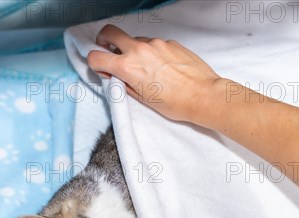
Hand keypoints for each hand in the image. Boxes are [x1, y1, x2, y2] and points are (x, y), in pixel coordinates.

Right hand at [87, 24, 220, 123]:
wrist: (203, 96)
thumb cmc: (176, 103)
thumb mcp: (142, 99)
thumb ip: (124, 84)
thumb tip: (115, 76)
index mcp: (128, 66)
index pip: (96, 56)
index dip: (95, 64)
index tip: (102, 69)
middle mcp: (139, 50)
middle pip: (110, 32)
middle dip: (104, 40)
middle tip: (109, 51)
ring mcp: (156, 43)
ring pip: (135, 40)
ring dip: (133, 50)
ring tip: (146, 69)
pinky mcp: (170, 42)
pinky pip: (154, 44)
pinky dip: (152, 53)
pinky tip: (163, 68)